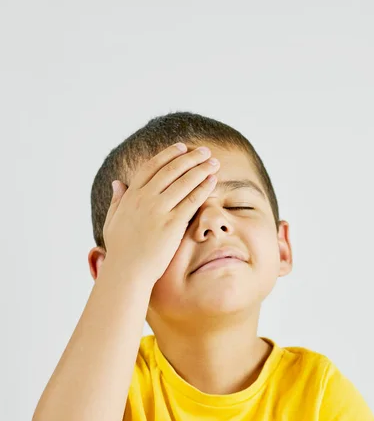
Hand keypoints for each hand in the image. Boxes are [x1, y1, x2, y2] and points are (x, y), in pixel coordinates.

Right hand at [102, 143, 219, 284]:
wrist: (127, 272)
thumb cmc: (120, 250)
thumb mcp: (112, 221)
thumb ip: (117, 200)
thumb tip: (117, 183)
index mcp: (131, 196)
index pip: (152, 166)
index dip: (169, 154)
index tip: (182, 148)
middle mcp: (144, 199)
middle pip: (172, 170)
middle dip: (191, 158)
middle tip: (206, 152)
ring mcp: (159, 210)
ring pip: (184, 182)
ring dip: (201, 169)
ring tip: (214, 163)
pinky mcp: (172, 224)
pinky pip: (191, 200)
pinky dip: (203, 188)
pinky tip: (212, 181)